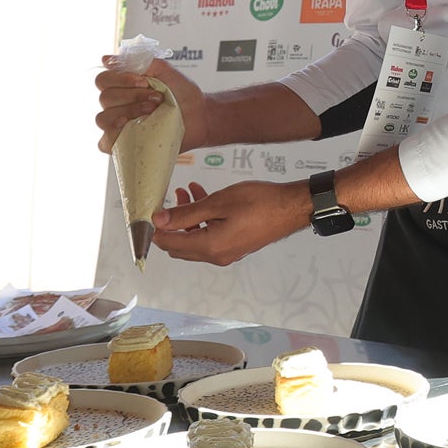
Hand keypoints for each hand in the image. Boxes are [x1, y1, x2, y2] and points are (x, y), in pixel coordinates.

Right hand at [95, 55, 204, 152]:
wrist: (200, 115)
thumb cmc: (183, 94)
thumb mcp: (166, 71)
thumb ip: (140, 62)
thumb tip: (106, 59)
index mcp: (123, 87)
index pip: (103, 80)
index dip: (120, 79)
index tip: (144, 81)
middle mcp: (118, 105)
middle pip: (105, 98)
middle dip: (132, 95)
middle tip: (156, 98)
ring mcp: (120, 125)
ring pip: (103, 118)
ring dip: (128, 111)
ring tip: (152, 111)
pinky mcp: (125, 143)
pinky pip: (105, 143)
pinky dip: (111, 135)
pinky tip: (127, 127)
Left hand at [150, 179, 309, 266]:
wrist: (293, 207)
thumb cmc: (259, 202)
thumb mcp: (219, 202)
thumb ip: (186, 213)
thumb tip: (159, 220)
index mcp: (210, 246)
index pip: (169, 244)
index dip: (157, 228)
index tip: (154, 208)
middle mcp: (216, 256)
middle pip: (179, 245)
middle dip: (171, 222)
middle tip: (170, 198)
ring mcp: (226, 253)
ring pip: (194, 239)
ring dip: (187, 218)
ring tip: (187, 191)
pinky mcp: (235, 246)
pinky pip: (209, 237)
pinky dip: (202, 221)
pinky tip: (204, 198)